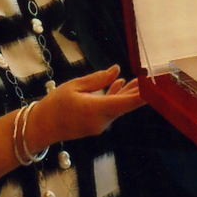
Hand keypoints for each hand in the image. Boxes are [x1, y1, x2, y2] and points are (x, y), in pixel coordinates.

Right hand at [29, 65, 144, 147]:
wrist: (42, 127)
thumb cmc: (55, 105)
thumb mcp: (74, 86)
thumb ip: (98, 79)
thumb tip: (117, 70)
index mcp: (97, 109)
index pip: (127, 103)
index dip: (143, 95)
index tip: (154, 85)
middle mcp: (102, 120)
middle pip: (126, 104)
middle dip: (139, 91)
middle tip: (151, 77)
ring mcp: (100, 125)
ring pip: (118, 107)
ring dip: (128, 93)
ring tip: (139, 78)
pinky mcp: (96, 125)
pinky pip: (110, 110)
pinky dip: (115, 98)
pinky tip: (120, 84)